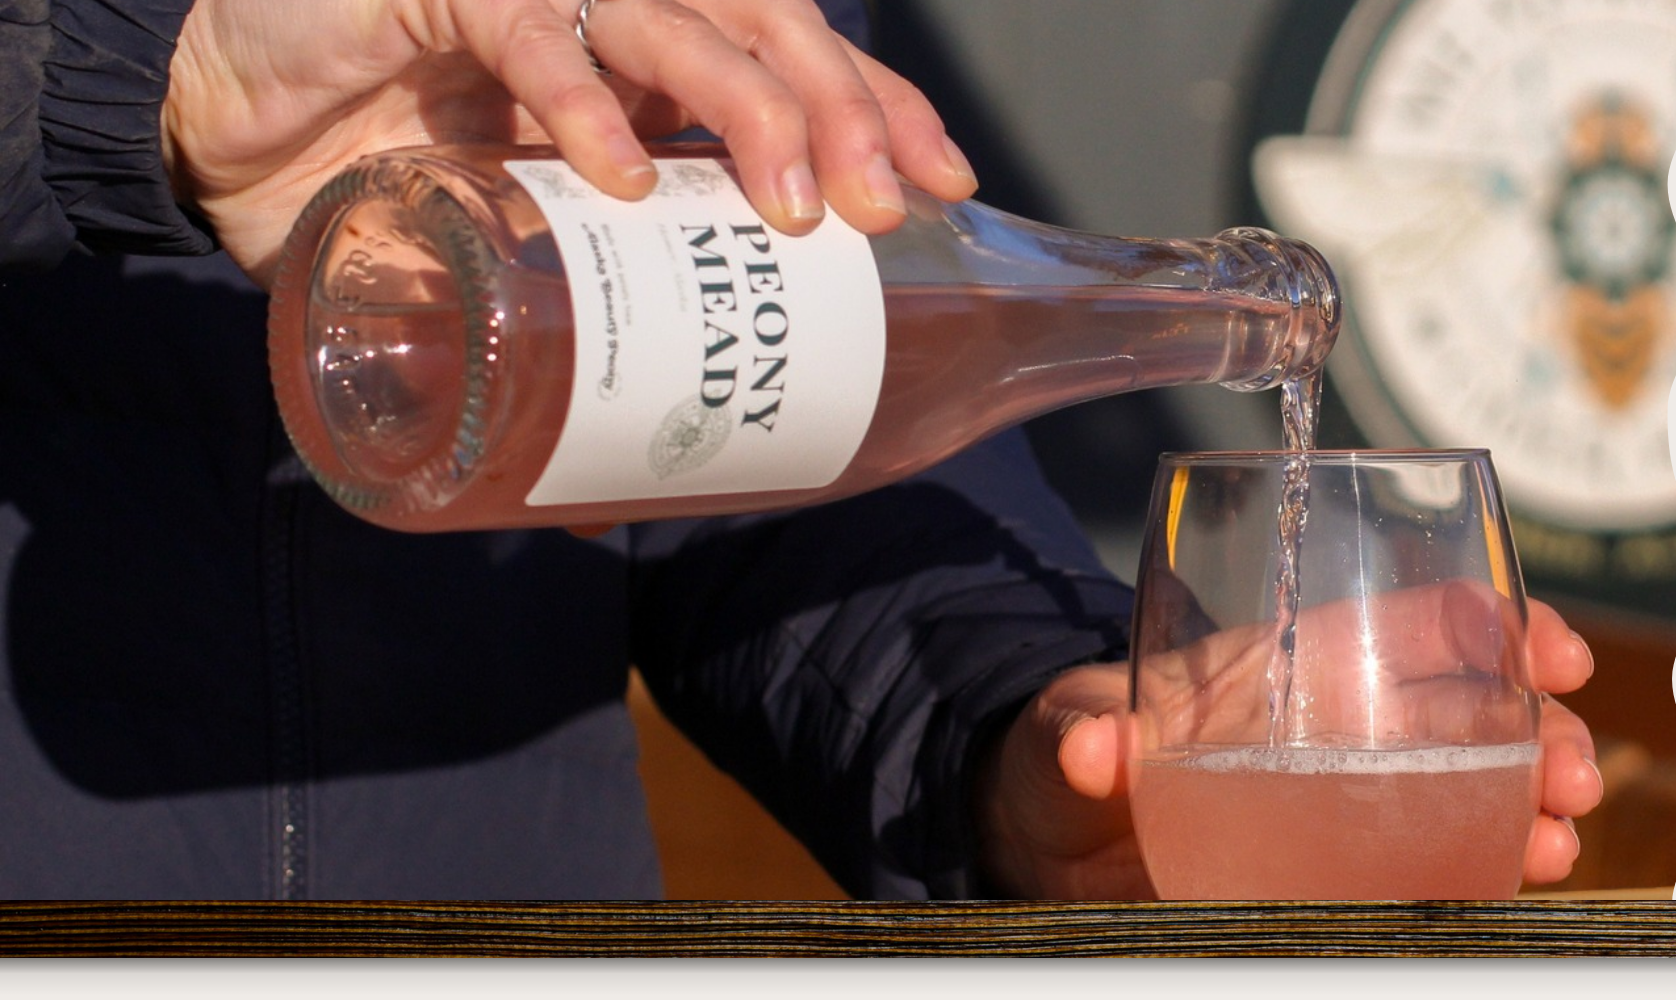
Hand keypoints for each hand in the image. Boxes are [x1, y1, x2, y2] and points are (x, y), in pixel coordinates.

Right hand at [164, 0, 979, 284]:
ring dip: (749, 108)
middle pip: (769, 29)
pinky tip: (623, 180)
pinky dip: (584, 106)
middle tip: (875, 209)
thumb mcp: (505, 260)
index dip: (881, 107)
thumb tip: (625, 501)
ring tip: (787, 207)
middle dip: (841, 112)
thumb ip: (571, 348)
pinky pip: (532, 34)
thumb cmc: (378, 179)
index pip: (801, 60)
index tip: (947, 184)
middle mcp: (614, 12)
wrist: (217, 125)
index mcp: (652, 62)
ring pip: (679, 19)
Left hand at [974, 589, 1603, 899]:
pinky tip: (1516, 881)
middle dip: (1544, 735)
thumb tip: (1090, 745)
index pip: (1424, 619)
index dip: (1500, 624)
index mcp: (1304, 658)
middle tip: (1572, 779)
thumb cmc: (1078, 748)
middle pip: (1477, 711)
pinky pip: (1439, 860)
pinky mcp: (1349, 863)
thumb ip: (1084, 734)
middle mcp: (1350, 723)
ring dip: (1532, 809)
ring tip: (1556, 843)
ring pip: (1476, 788)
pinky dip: (1489, 868)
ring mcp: (1357, 797)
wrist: (1057, 831)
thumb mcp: (1073, 730)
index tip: (1552, 655)